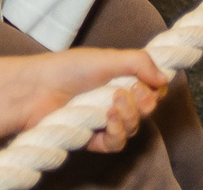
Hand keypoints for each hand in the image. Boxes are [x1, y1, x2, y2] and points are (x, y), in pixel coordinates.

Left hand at [14, 49, 166, 152]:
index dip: (155, 88)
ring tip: (112, 105)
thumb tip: (165, 78)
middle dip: (143, 101)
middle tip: (129, 91)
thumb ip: (140, 62)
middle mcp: (115, 100)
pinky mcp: (92, 139)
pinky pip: (116, 144)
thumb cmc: (68, 69)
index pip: (151, 89)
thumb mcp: (109, 57)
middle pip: (146, 109)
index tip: (150, 82)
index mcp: (121, 79)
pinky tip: (107, 120)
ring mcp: (104, 121)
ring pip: (133, 127)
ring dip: (128, 116)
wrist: (38, 90)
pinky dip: (116, 133)